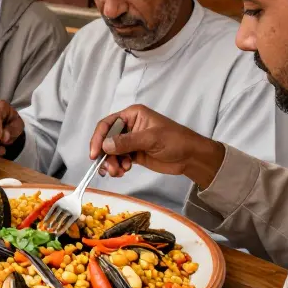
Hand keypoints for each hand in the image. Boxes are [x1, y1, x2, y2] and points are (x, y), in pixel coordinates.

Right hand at [88, 105, 225, 186]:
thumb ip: (127, 142)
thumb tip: (105, 146)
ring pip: (111, 152)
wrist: (192, 157)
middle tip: (109, 169)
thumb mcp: (151, 139)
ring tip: (118, 172)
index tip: (95, 154)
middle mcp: (128, 127)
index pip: (107, 124)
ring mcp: (130, 141)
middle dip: (105, 155)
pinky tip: (124, 171)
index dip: (98, 138)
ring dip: (111, 163)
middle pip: (106, 140)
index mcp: (132, 115)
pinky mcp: (134, 154)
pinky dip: (118, 167)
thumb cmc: (176, 140)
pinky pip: (118, 160)